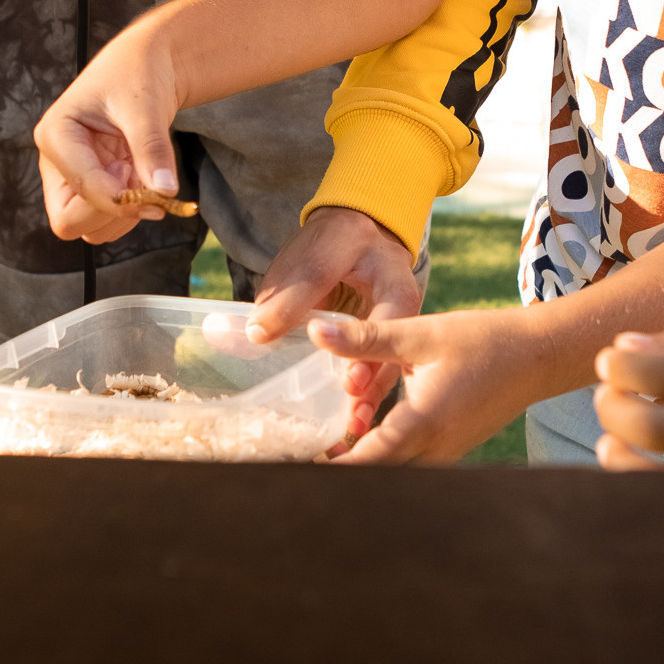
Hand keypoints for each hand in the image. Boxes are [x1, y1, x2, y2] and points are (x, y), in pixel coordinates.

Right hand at [33, 33, 183, 242]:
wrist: (146, 66)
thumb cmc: (137, 74)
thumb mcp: (145, 106)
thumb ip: (152, 148)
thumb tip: (165, 191)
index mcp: (55, 134)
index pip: (80, 188)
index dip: (118, 200)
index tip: (154, 190)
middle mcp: (57, 162)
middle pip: (69, 221)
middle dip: (112, 213)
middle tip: (145, 186)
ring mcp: (72, 178)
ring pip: (89, 229)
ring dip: (125, 217)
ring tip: (146, 176)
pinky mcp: (92, 188)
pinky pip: (107, 221)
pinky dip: (132, 213)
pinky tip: (146, 181)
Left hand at [251, 207, 423, 437]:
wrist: (358, 232)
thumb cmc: (339, 241)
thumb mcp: (318, 254)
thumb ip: (292, 293)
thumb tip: (256, 332)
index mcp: (399, 286)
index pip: (392, 322)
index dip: (371, 354)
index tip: (350, 382)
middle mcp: (408, 317)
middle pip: (398, 360)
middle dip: (374, 390)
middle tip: (351, 419)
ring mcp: (402, 337)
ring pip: (391, 375)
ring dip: (370, 402)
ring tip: (349, 430)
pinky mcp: (391, 352)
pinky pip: (380, 378)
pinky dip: (364, 400)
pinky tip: (348, 425)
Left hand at [310, 309, 553, 463]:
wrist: (538, 356)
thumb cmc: (483, 341)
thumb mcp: (420, 334)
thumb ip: (366, 338)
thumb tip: (316, 331)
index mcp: (423, 422)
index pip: (365, 461)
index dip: (330, 467)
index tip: (297, 461)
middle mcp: (435, 448)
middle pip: (377, 473)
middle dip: (341, 466)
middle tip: (307, 449)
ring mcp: (447, 453)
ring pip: (395, 470)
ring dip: (365, 458)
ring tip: (331, 442)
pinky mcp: (453, 449)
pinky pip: (412, 461)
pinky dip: (388, 452)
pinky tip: (369, 429)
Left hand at [591, 328, 663, 471]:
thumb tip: (619, 349)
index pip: (663, 373)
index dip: (619, 368)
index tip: (607, 363)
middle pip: (651, 425)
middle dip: (610, 408)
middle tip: (603, 397)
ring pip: (656, 481)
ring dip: (617, 454)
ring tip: (609, 438)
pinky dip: (643, 488)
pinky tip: (634, 467)